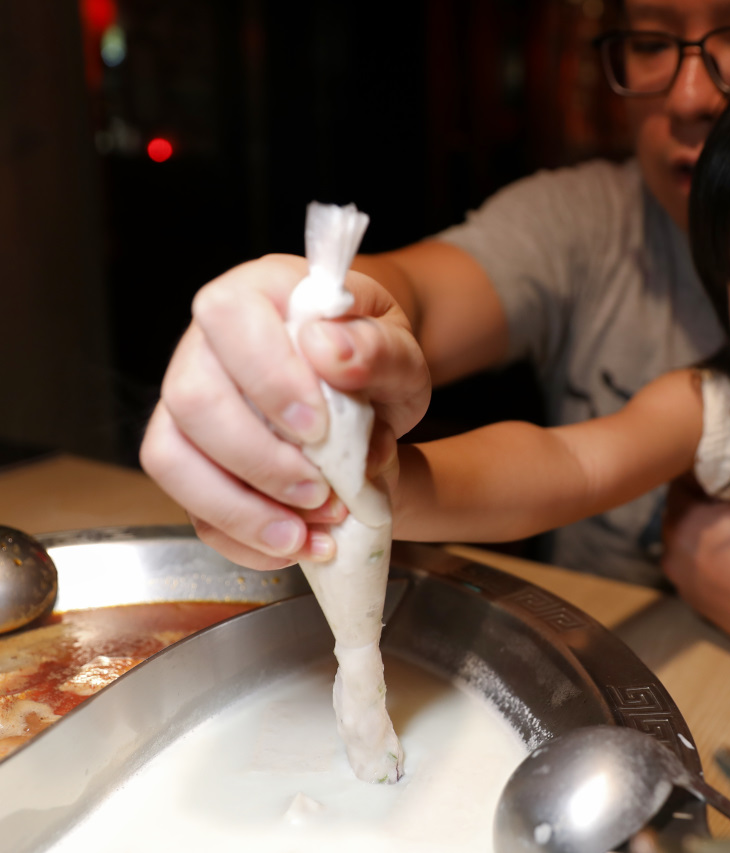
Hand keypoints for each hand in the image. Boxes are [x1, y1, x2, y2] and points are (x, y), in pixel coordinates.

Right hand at [139, 254, 430, 570]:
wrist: (367, 383)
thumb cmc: (372, 354)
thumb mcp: (400, 348)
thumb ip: (377, 348)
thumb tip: (331, 352)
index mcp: (259, 293)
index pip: (231, 318)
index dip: (267, 377)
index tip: (319, 428)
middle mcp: (207, 344)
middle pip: (191, 399)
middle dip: (258, 460)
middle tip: (322, 494)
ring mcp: (189, 402)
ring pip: (172, 457)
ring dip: (240, 508)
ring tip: (307, 534)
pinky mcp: (192, 457)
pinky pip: (188, 504)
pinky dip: (240, 537)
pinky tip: (294, 545)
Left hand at [661, 476, 729, 657]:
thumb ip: (720, 493)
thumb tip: (710, 483)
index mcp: (683, 524)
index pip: (679, 485)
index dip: (698, 475)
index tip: (717, 473)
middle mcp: (672, 553)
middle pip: (678, 517)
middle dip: (696, 507)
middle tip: (724, 501)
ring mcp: (683, 583)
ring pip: (684, 547)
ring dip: (700, 536)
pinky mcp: (697, 605)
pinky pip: (695, 572)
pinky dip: (707, 562)